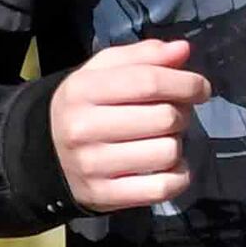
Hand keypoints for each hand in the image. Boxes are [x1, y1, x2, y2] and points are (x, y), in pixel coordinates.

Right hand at [50, 37, 211, 209]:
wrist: (45, 153)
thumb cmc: (86, 106)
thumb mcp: (103, 72)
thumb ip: (144, 56)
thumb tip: (182, 50)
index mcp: (83, 90)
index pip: (149, 82)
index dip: (186, 83)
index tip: (201, 88)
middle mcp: (83, 128)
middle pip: (164, 118)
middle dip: (181, 114)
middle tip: (173, 115)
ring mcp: (93, 165)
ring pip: (168, 152)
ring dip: (177, 145)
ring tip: (162, 139)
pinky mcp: (104, 196)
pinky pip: (163, 188)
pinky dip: (178, 176)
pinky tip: (167, 166)